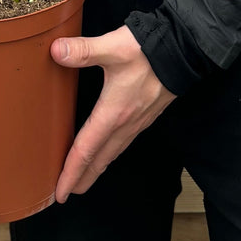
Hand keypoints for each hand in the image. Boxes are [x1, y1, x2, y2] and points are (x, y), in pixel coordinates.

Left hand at [51, 26, 176, 202]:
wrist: (184, 50)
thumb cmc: (149, 50)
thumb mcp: (113, 47)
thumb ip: (84, 50)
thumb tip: (56, 50)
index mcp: (114, 112)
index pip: (86, 150)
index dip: (71, 172)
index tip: (59, 192)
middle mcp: (126, 123)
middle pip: (100, 159)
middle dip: (82, 178)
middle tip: (67, 193)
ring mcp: (138, 120)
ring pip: (113, 152)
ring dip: (97, 167)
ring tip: (84, 176)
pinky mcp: (146, 113)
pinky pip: (124, 142)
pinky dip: (111, 152)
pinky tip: (108, 148)